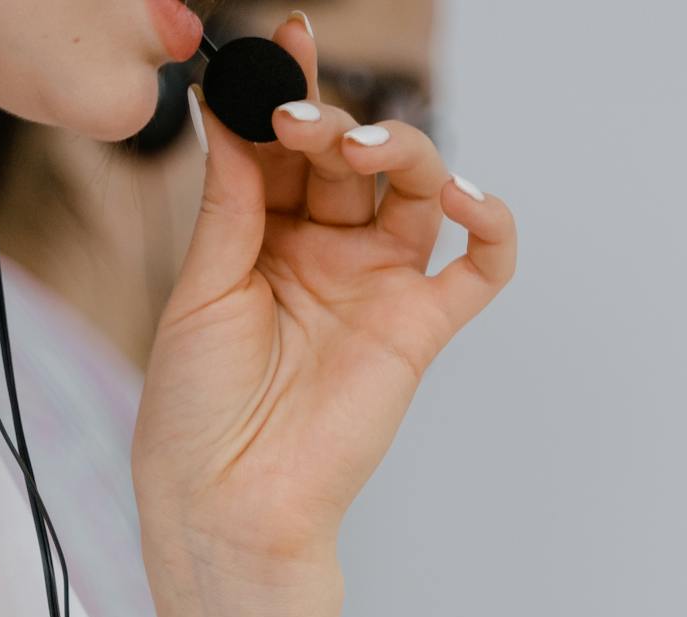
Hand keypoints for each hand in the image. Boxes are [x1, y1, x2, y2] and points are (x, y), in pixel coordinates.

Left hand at [131, 15, 515, 584]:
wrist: (227, 500)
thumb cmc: (197, 408)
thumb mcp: (202, 283)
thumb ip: (231, 196)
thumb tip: (229, 108)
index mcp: (263, 240)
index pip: (286, 148)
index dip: (288, 93)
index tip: (284, 41)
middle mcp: (325, 256)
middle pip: (349, 159)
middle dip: (330, 123)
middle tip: (301, 118)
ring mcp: (377, 289)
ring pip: (414, 191)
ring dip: (399, 151)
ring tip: (359, 148)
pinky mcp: (420, 330)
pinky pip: (478, 269)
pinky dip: (489, 224)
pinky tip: (464, 195)